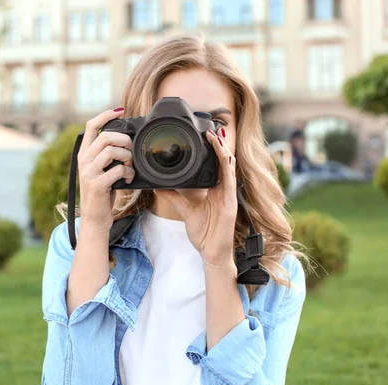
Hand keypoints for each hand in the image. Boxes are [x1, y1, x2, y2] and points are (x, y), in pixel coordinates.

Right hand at [77, 108, 134, 234]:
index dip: (105, 115)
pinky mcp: (97, 184)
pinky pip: (118, 169)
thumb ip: (107, 156)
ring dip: (128, 156)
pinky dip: (129, 172)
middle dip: (124, 139)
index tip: (120, 111)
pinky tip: (130, 178)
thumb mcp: (100, 171)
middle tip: (132, 149)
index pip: (91, 126)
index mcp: (84, 154)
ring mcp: (89, 172)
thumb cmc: (102, 194)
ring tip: (131, 165)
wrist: (94, 219)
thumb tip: (124, 140)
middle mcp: (84, 161)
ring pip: (112, 151)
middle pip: (105, 136)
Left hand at [154, 129, 237, 268]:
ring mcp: (228, 195)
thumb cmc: (203, 232)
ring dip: (222, 150)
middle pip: (222, 161)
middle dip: (217, 144)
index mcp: (214, 189)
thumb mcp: (184, 209)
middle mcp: (222, 189)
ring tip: (215, 135)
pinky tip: (224, 156)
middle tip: (209, 129)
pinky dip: (227, 166)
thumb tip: (157, 185)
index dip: (210, 150)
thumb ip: (172, 196)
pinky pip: (230, 180)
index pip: (213, 164)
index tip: (202, 135)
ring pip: (228, 166)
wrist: (211, 252)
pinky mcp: (231, 202)